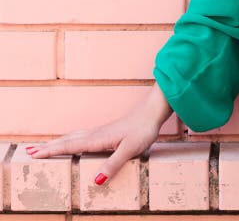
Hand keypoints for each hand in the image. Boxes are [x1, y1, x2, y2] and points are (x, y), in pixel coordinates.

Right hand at [24, 85, 171, 184]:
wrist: (153, 111)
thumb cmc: (143, 129)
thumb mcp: (130, 150)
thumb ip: (113, 164)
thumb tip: (96, 182)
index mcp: (97, 139)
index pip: (70, 146)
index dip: (52, 151)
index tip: (33, 154)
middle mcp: (96, 134)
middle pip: (67, 140)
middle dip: (49, 146)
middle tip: (29, 151)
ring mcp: (101, 131)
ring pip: (74, 136)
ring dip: (58, 142)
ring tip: (45, 147)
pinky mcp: (107, 131)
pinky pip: (82, 135)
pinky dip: (70, 139)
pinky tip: (72, 141)